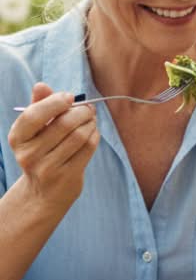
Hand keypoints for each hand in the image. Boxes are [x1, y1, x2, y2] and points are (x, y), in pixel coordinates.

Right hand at [8, 83, 99, 212]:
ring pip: (79, 136)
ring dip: (90, 123)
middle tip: (88, 109)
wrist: (43, 193)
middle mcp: (28, 154)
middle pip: (63, 124)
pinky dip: (95, 136)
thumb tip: (41, 86)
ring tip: (91, 120)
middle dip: (81, 112)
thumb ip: (39, 107)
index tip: (70, 97)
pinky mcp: (67, 177)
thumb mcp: (35, 131)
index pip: (33, 115)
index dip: (54, 102)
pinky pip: (88, 148)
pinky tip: (93, 133)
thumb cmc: (41, 152)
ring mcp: (47, 168)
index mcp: (17, 138)